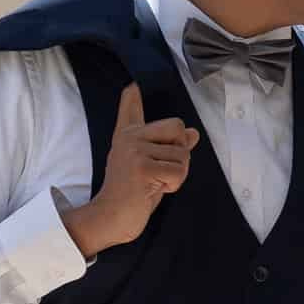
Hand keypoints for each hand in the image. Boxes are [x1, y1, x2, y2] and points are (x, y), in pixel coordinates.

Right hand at [62, 83, 197, 257]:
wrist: (111, 218)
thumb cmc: (133, 196)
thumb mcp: (152, 167)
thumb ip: (170, 148)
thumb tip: (193, 133)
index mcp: (128, 137)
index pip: (130, 112)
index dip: (131, 99)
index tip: (133, 86)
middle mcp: (129, 139)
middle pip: (177, 127)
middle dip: (181, 152)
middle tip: (161, 171)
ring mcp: (134, 151)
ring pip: (183, 155)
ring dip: (177, 175)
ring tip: (154, 183)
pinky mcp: (141, 167)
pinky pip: (179, 171)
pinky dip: (175, 184)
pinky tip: (155, 189)